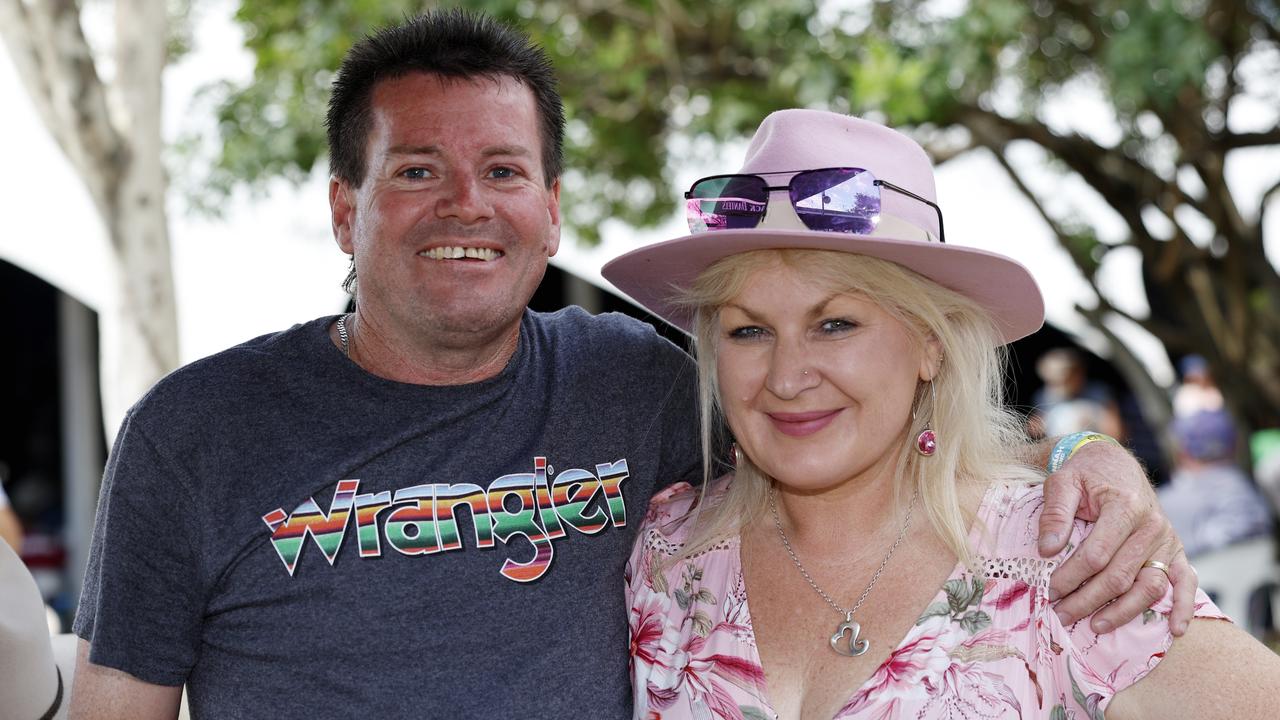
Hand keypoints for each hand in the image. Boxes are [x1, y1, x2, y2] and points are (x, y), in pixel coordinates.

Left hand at [1038, 439, 1194, 635]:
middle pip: (1119, 576)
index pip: (1096, 555)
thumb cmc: (1086, 474)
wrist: (1115, 463)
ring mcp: (1167, 540)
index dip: (1070, 577)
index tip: (1049, 590)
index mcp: (1124, 506)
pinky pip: (1186, 582)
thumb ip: (1054, 514)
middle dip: (1087, 600)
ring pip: (1149, 586)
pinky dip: (1183, 607)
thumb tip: (1046, 550)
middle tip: (1060, 614)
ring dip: (1123, 611)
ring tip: (1095, 626)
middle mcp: (1151, 526)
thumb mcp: (1062, 482)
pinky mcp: (1176, 550)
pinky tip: (1175, 629)